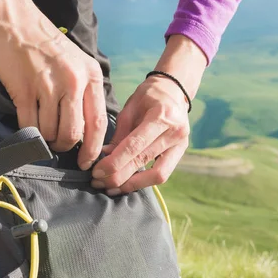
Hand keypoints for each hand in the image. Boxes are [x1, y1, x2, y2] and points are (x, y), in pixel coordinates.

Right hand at [0, 17, 107, 169]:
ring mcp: (48, 86)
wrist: (15, 19)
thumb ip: (85, 92)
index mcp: (90, 76)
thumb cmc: (47, 44)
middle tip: (59, 145)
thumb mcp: (78, 63)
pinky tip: (28, 123)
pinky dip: (29, 131)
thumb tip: (87, 130)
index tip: (87, 162)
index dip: (93, 148)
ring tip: (42, 126)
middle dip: (66, 146)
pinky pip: (30, 124)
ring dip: (46, 137)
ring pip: (51, 131)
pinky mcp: (23, 90)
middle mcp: (73, 82)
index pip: (98, 123)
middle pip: (74, 133)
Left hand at [91, 35, 206, 193]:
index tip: (97, 172)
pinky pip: (162, 174)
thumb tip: (104, 158)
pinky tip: (125, 184)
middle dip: (118, 176)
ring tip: (110, 187)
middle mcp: (175, 132)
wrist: (174, 90)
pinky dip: (143, 181)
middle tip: (98, 181)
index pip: (135, 145)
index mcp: (161, 116)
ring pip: (157, 175)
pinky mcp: (181, 153)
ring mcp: (181, 144)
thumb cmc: (149, 95)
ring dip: (131, 184)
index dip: (114, 162)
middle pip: (143, 161)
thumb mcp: (130, 108)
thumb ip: (119, 134)